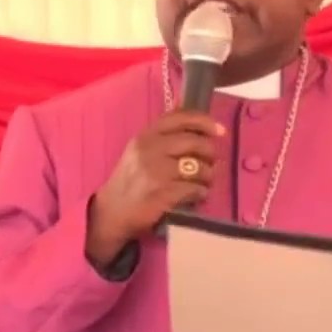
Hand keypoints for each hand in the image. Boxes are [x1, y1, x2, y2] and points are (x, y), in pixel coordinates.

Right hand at [87, 110, 224, 262]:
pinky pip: (196, 189)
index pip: (180, 118)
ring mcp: (156, 172)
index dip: (205, 122)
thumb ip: (164, 136)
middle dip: (210, 154)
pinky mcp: (163, 193)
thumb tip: (197, 122)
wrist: (111, 213)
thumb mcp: (140, 151)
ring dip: (207, 176)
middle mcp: (150, 150)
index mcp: (145, 136)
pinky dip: (201, 193)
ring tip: (202, 183)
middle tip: (210, 164)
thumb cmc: (130, 181)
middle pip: (195, 143)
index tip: (220, 131)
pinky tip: (195, 196)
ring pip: (200, 168)